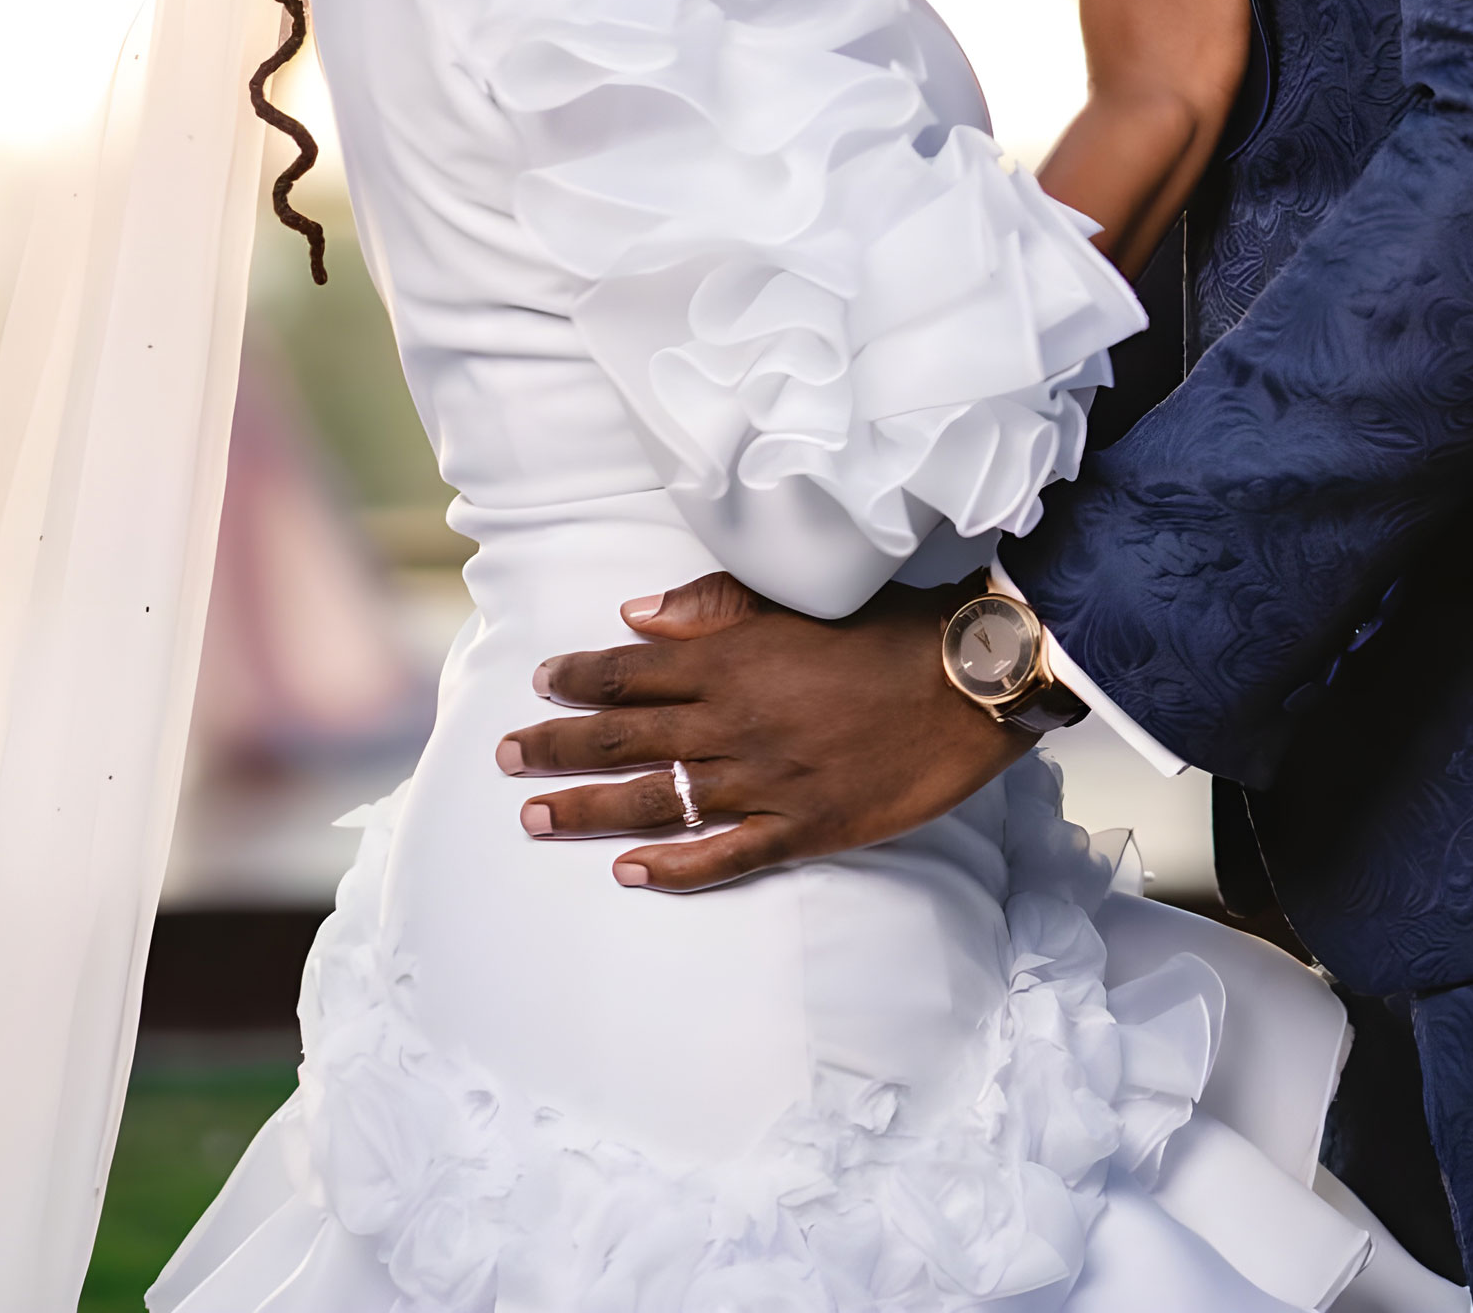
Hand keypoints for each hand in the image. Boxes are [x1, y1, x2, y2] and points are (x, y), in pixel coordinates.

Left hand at [496, 569, 1024, 888]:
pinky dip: (672, 868)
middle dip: (557, 747)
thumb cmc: (889, 629)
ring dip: (588, 809)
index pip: (631, 670)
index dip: (578, 678)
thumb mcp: (797, 599)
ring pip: (656, 800)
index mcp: (732, 660)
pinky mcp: (803, 828)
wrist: (967, 682)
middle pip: (625, 736)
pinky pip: (722, 857)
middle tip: (505, 759)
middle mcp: (734, 723)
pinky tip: (628, 872)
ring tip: (533, 817)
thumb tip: (636, 617)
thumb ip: (712, 606)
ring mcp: (765, 782)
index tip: (540, 683)